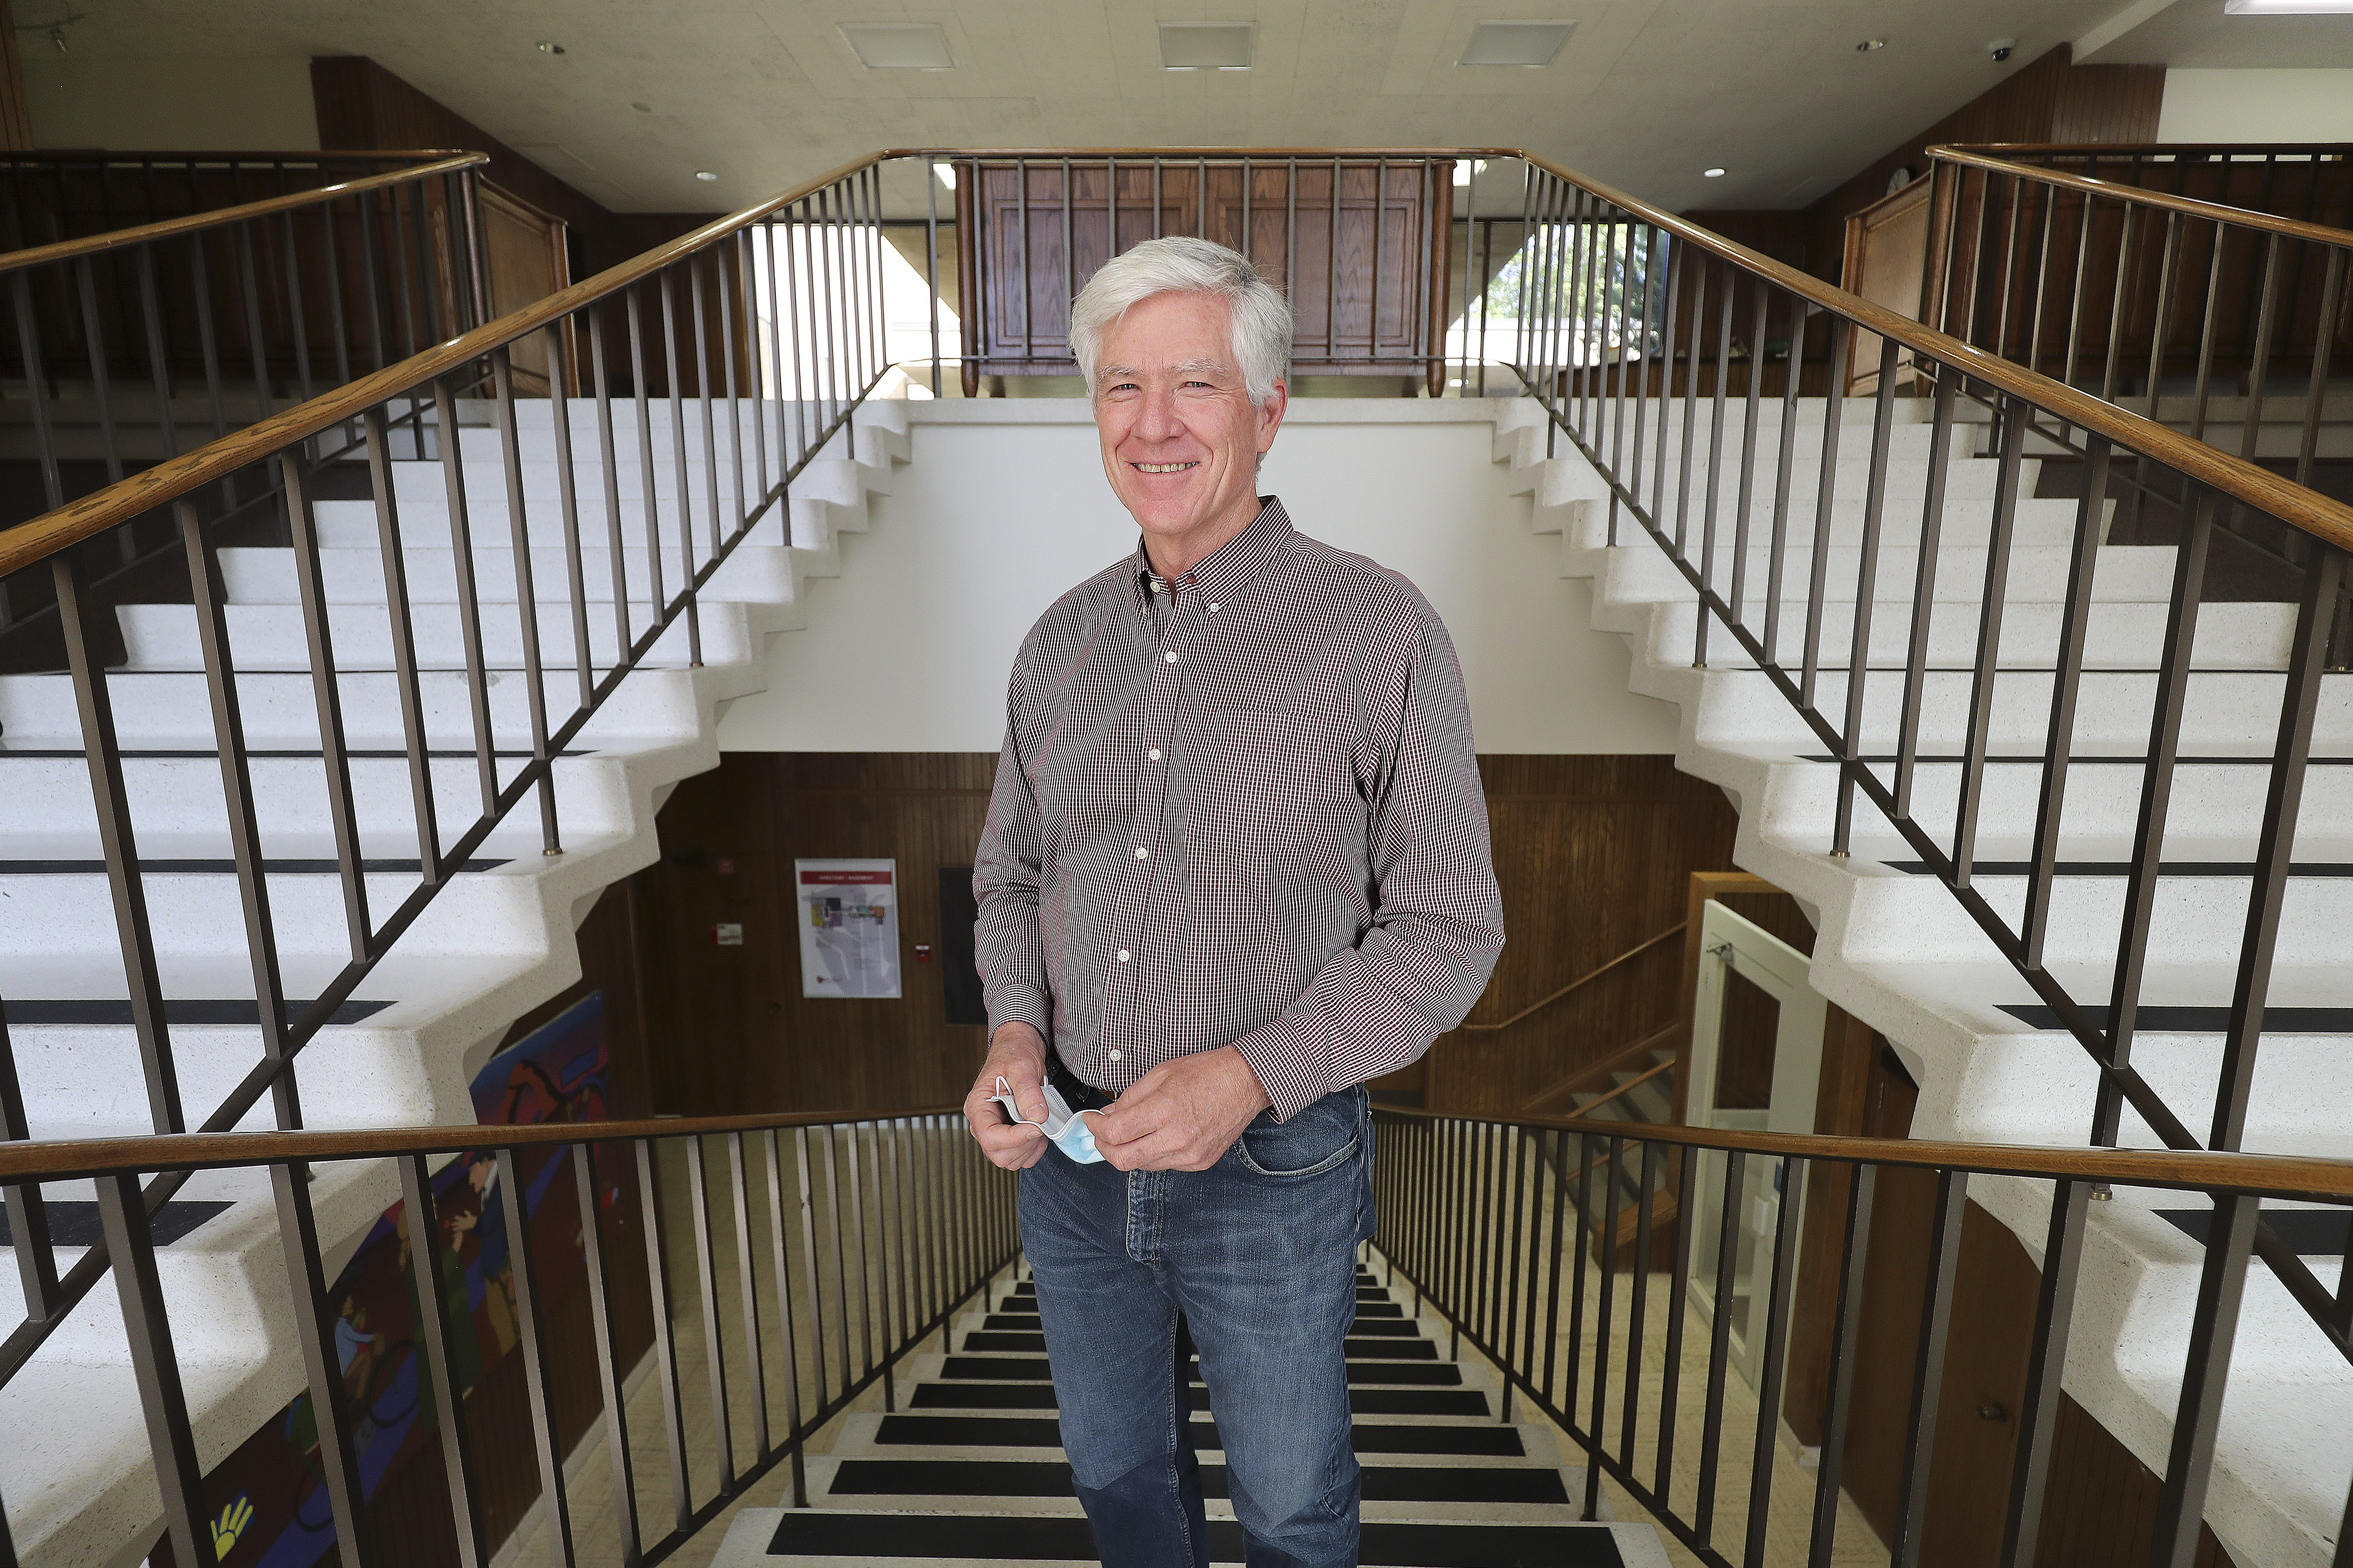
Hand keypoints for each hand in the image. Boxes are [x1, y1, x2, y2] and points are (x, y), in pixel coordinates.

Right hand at [965, 1023, 1051, 1170]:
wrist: (1018, 1048)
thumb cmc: (1014, 1054)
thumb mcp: (1022, 1067)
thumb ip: (1028, 1091)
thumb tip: (1036, 1115)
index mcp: (978, 1106)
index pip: (989, 1136)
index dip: (1014, 1138)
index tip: (1035, 1127)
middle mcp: (984, 1122)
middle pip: (998, 1153)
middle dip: (1023, 1144)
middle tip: (1039, 1124)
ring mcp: (997, 1129)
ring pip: (1009, 1159)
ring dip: (1029, 1148)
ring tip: (1039, 1125)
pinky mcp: (1009, 1134)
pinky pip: (1020, 1156)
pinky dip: (1033, 1150)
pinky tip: (1038, 1131)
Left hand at [1091, 1045, 1271, 1171]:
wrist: (1245, 1083)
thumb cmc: (1206, 1073)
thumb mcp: (1161, 1073)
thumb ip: (1130, 1097)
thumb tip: (1109, 1114)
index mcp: (1165, 1110)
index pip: (1115, 1132)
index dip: (1095, 1127)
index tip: (1091, 1119)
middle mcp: (1177, 1137)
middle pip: (1123, 1159)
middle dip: (1104, 1147)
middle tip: (1100, 1134)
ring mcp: (1189, 1154)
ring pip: (1142, 1165)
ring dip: (1128, 1151)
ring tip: (1128, 1133)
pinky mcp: (1199, 1163)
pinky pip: (1164, 1165)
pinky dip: (1152, 1154)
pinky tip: (1155, 1137)